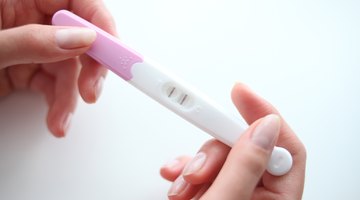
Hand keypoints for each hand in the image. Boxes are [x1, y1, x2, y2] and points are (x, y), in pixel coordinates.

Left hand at [0, 0, 115, 136]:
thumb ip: (32, 40)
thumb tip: (81, 39)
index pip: (77, 0)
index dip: (100, 24)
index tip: (114, 51)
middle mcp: (28, 15)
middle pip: (79, 35)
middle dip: (88, 67)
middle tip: (92, 89)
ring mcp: (29, 43)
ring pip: (68, 66)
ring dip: (70, 96)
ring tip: (61, 119)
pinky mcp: (26, 68)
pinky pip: (54, 83)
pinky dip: (58, 104)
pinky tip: (56, 119)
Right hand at [160, 83, 305, 199]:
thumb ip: (245, 166)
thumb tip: (264, 126)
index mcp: (277, 199)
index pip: (284, 146)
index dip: (262, 114)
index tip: (239, 91)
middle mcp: (258, 194)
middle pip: (243, 147)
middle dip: (213, 152)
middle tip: (194, 168)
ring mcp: (235, 192)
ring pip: (220, 155)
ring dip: (194, 164)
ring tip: (181, 184)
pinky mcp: (214, 191)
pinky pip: (203, 168)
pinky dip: (185, 170)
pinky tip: (175, 177)